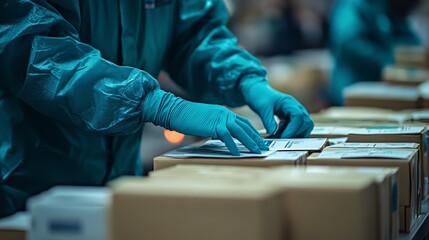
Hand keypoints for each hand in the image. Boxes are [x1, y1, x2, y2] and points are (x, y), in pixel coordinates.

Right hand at [142, 89, 267, 154]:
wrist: (176, 111)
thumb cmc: (188, 118)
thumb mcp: (206, 121)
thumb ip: (216, 127)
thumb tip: (221, 136)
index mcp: (224, 112)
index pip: (243, 122)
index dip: (253, 132)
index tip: (260, 140)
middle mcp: (225, 114)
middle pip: (245, 127)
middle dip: (256, 138)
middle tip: (264, 147)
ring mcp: (219, 118)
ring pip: (240, 131)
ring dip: (250, 142)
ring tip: (257, 151)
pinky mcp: (213, 125)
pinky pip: (226, 137)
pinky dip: (233, 146)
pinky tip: (237, 153)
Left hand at [241, 79, 313, 137]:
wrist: (257, 90)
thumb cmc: (260, 96)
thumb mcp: (262, 109)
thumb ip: (268, 121)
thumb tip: (274, 133)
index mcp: (289, 102)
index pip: (298, 116)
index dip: (293, 129)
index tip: (283, 137)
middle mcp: (296, 106)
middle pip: (306, 122)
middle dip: (296, 133)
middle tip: (282, 139)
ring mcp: (296, 111)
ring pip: (305, 126)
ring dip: (296, 134)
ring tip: (281, 137)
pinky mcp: (292, 117)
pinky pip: (298, 127)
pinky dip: (292, 133)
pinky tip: (281, 133)